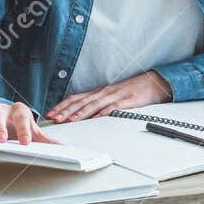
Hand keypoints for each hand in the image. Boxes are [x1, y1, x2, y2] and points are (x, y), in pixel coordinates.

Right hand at [0, 102, 57, 143]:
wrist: (6, 123)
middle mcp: (2, 110)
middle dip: (0, 127)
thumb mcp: (34, 134)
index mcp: (19, 111)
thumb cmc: (19, 128)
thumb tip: (66, 148)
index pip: (22, 116)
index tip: (26, 142)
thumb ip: (47, 141)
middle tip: (2, 139)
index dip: (24, 129)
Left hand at [46, 69, 171, 122]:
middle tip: (55, 118)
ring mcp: (115, 96)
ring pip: (94, 104)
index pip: (76, 98)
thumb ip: (98, 104)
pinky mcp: (127, 100)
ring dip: (81, 113)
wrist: (153, 82)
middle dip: (67, 111)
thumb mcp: (112, 96)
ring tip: (71, 120)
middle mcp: (104, 92)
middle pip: (82, 101)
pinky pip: (114, 107)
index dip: (62, 106)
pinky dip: (104, 112)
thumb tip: (83, 114)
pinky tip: (96, 118)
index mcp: (99, 92)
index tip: (51, 113)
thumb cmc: (132, 91)